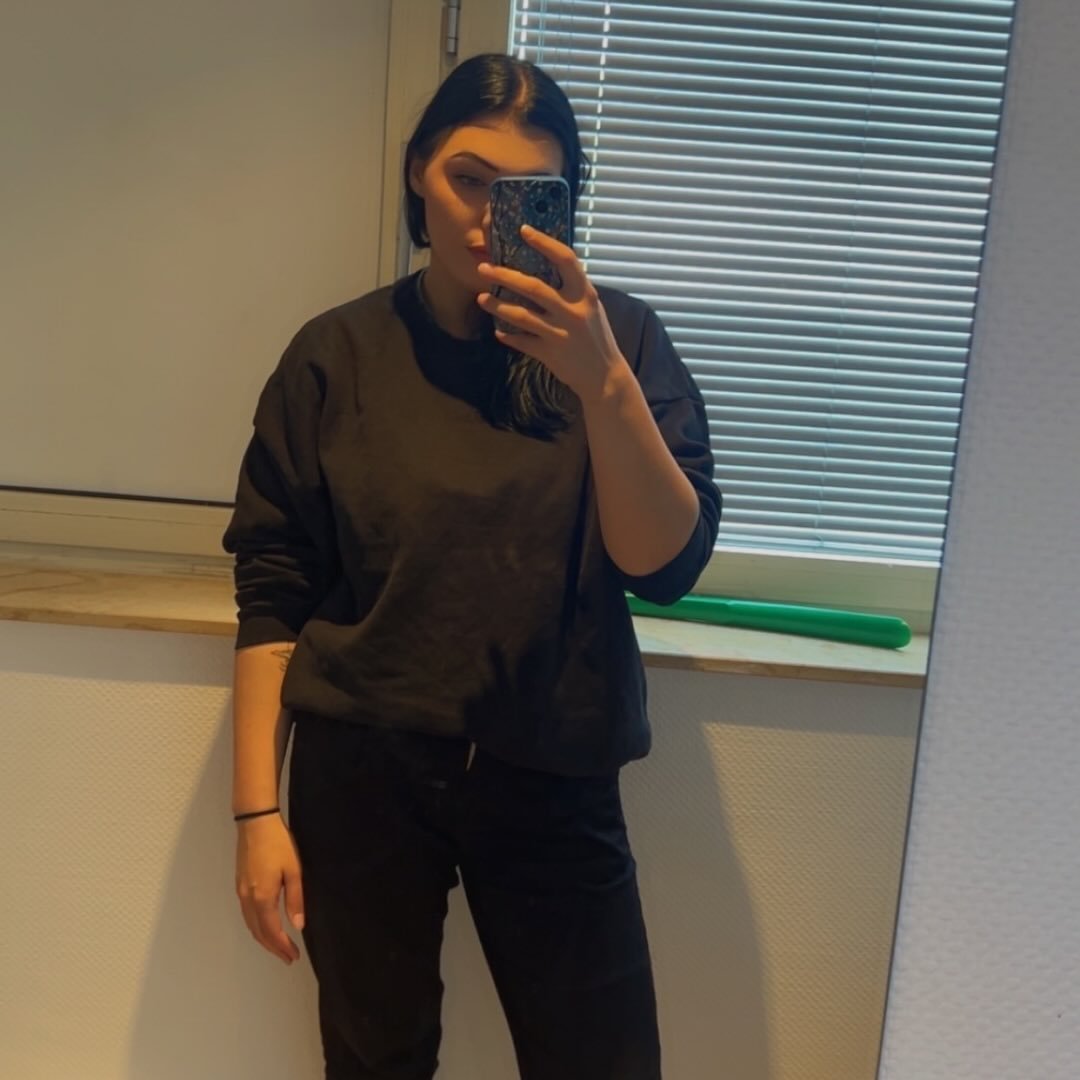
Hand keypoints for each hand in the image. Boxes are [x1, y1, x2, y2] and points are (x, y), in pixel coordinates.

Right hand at [235, 813, 304, 964]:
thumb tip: (298, 926)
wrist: (255, 822)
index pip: (271, 931)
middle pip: (258, 932)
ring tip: (278, 946)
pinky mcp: (240, 884)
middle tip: (288, 957)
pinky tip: (265, 925)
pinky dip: (256, 926)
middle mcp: (248, 898)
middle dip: (273, 947)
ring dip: (264, 938)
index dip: (282, 947)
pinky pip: (246, 914)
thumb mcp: (294, 870)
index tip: (293, 956)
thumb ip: (296, 900)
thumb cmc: (278, 843)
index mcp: (263, 897)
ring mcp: (241, 891)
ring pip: (250, 924)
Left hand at [476, 225, 632, 406]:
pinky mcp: (549, 354)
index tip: (523, 230)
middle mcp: (573, 312)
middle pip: (533, 287)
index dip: (544, 243)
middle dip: (504, 276)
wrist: (605, 377)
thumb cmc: (596, 338)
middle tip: (483, 269)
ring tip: (481, 298)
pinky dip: (507, 336)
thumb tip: (546, 268)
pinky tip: (498, 331)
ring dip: (497, 306)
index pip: (565, 259)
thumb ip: (572, 291)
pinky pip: (521, 341)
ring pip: (521, 315)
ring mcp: (560, 333)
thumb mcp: (592, 309)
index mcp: (585, 294)